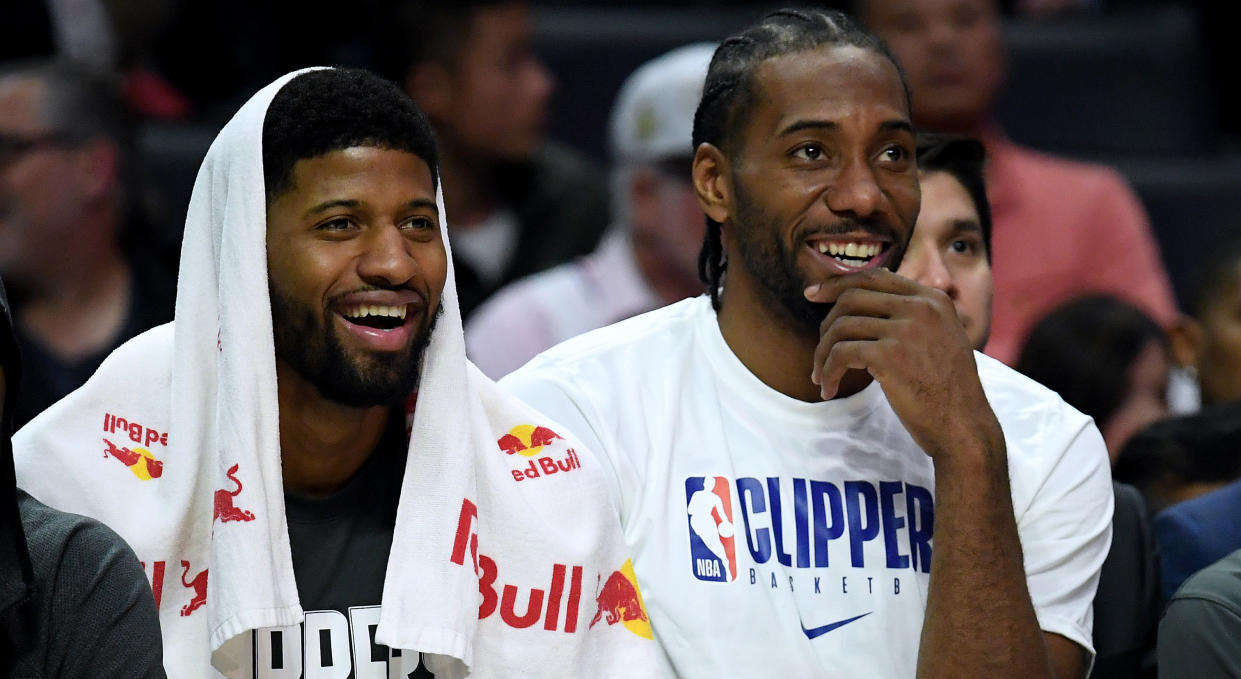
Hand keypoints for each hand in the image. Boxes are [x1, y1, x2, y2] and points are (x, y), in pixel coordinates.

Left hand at [805, 269, 1000, 458]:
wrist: (964, 425)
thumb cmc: (947, 388)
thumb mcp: (940, 336)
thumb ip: (911, 314)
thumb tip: (860, 301)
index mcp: (932, 298)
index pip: (874, 277)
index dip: (837, 283)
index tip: (813, 295)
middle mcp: (920, 307)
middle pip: (851, 297)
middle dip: (826, 322)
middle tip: (819, 350)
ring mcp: (905, 329)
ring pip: (841, 326)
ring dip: (822, 354)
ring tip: (821, 376)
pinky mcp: (890, 356)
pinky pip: (840, 354)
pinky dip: (828, 372)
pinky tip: (829, 389)